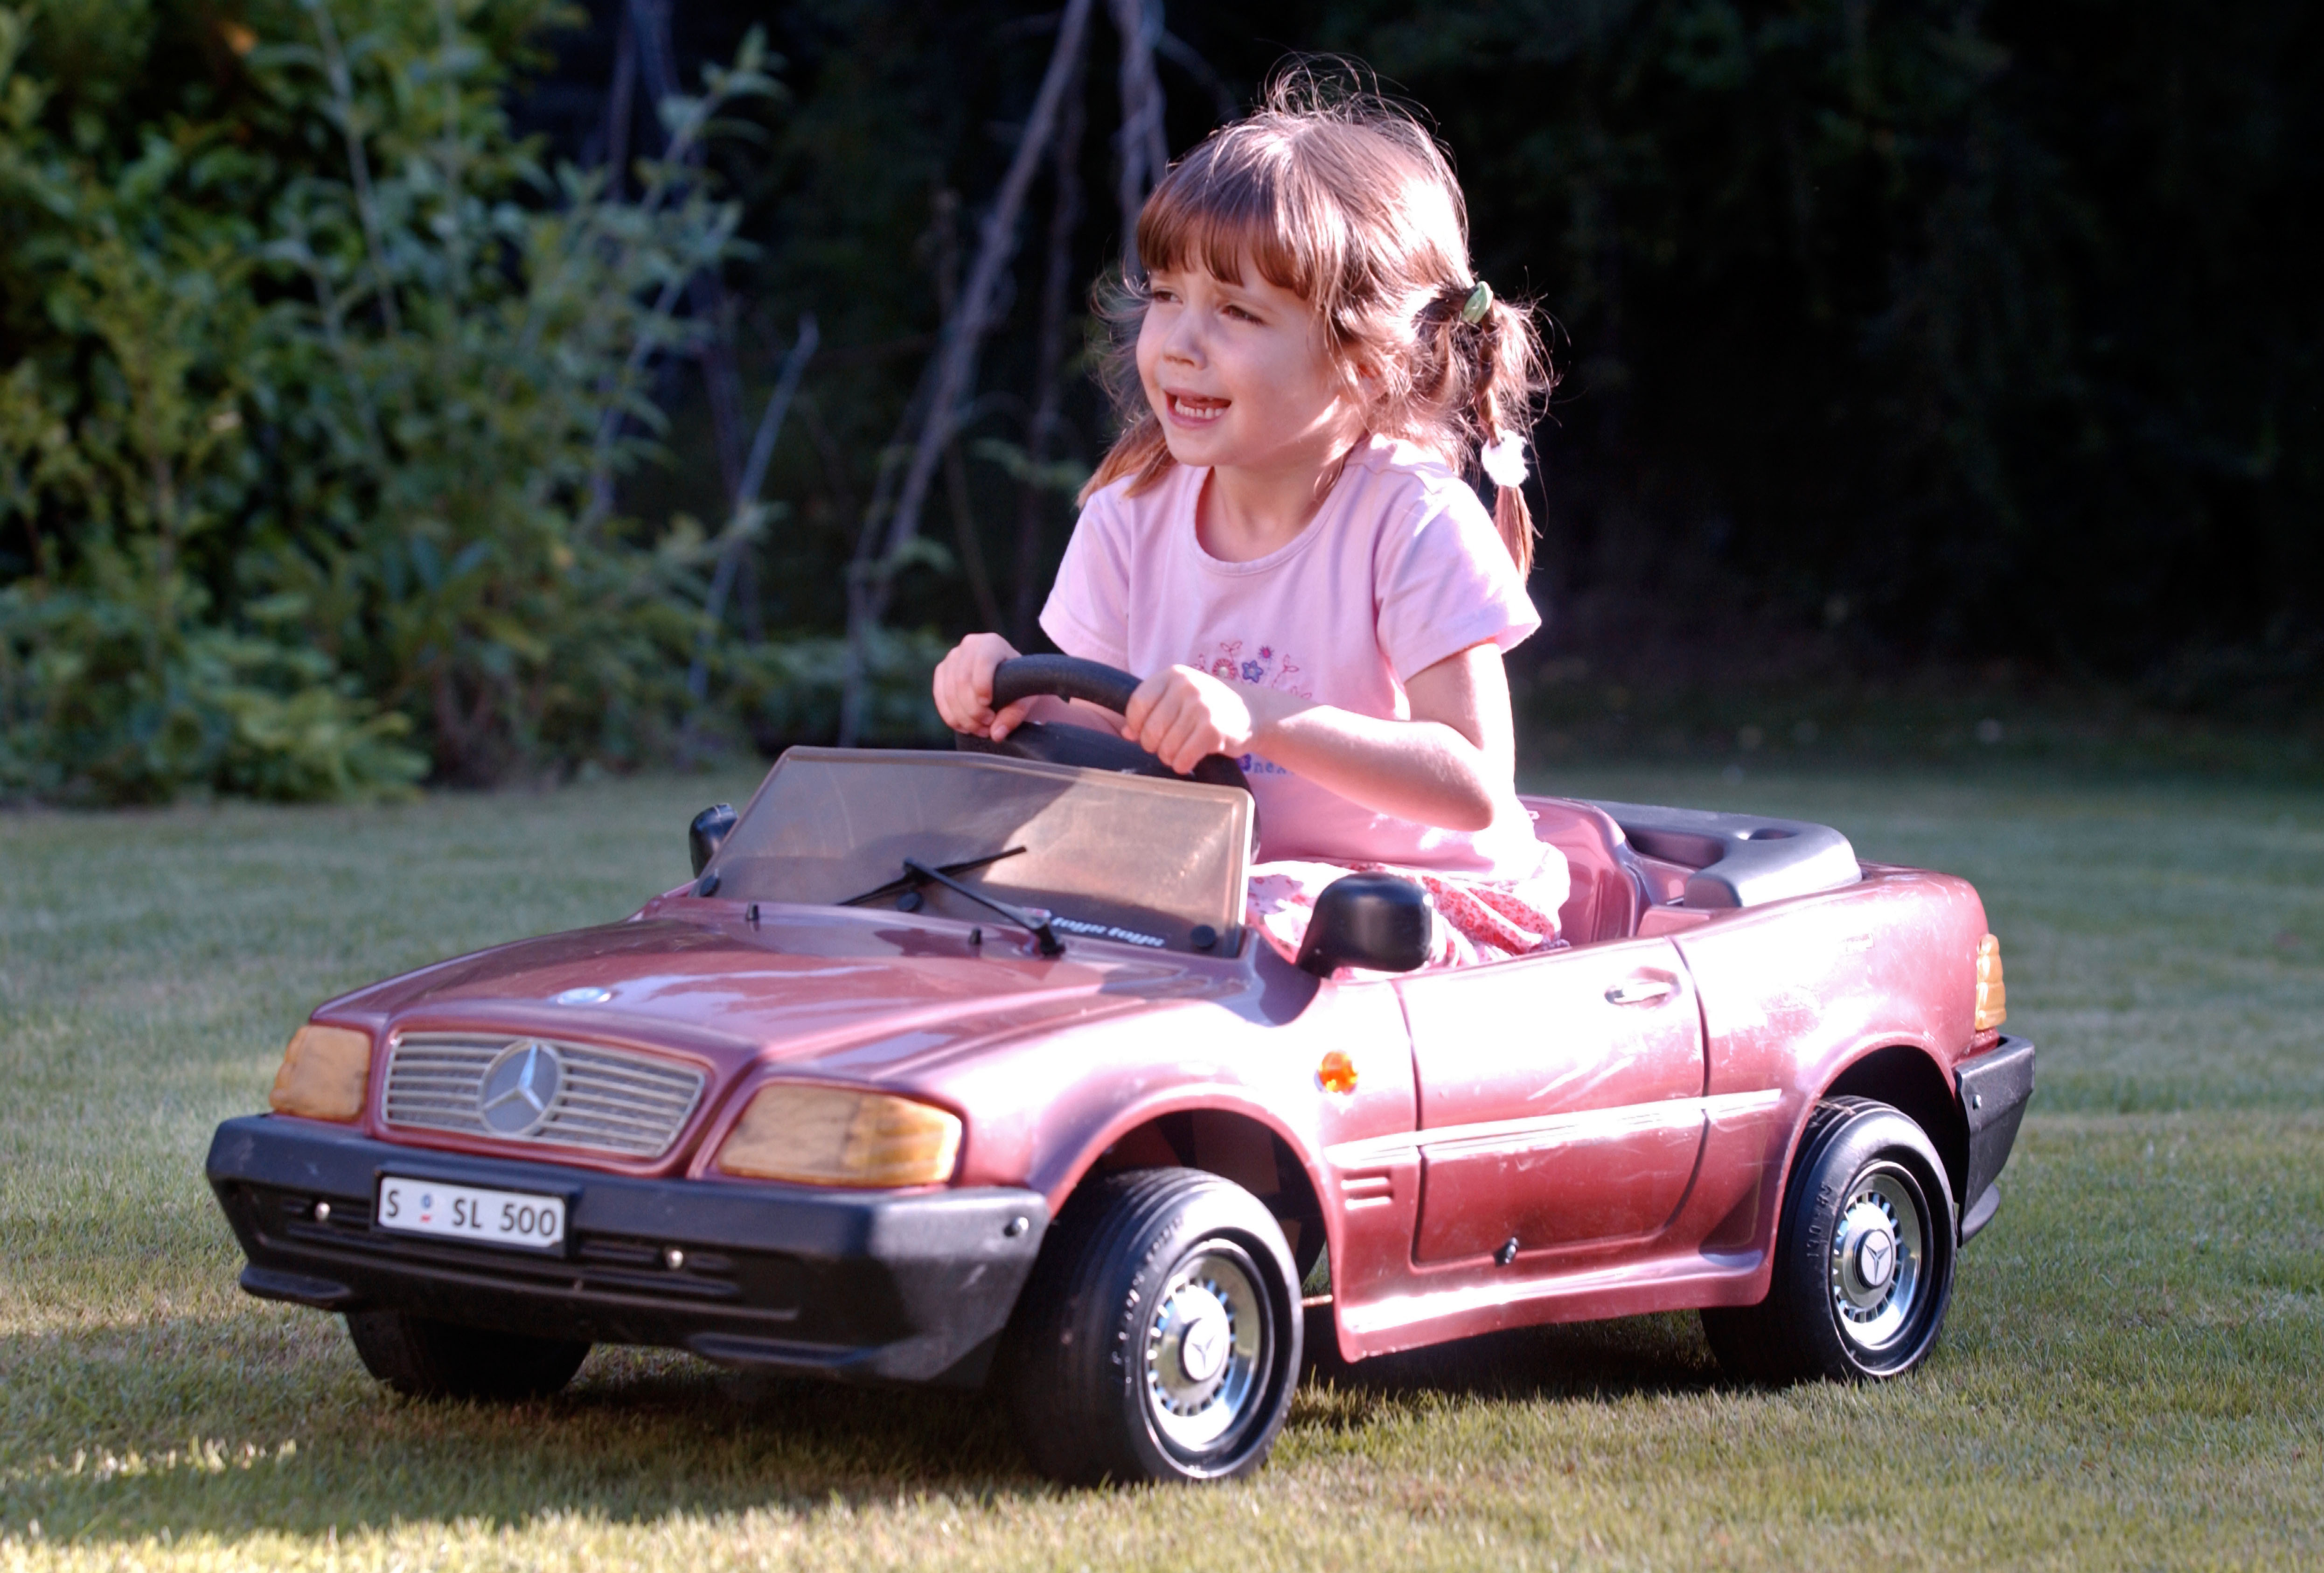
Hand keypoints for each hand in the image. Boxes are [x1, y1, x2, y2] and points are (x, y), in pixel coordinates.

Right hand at [931, 633, 1031, 738]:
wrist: (1008, 683)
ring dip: (963, 717)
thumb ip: (1015, 714)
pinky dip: (951, 717)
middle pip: (962, 680)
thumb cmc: (1019, 687)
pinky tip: (965, 728)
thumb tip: (996, 733)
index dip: (983, 685)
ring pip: (949, 692)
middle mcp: (969, 646)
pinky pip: (940, 697)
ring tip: (981, 730)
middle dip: (973, 710)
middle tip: (988, 726)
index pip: (983, 662)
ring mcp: (952, 658)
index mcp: (992, 644)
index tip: (988, 706)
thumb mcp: (1025, 699)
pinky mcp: (942, 672)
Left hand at [1120, 664, 1263, 774]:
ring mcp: (1201, 707)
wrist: (1252, 711)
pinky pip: (1184, 757)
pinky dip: (1182, 765)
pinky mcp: (1213, 729)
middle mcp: (1186, 687)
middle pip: (1150, 729)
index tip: (1142, 734)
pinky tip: (1188, 761)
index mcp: (1173, 675)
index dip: (1135, 725)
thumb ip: (1153, 710)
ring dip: (1169, 757)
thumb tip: (1126, 733)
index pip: (1138, 703)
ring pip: (1166, 747)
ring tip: (1178, 753)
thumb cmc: (1208, 706)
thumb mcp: (1180, 698)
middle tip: (1164, 747)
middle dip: (1153, 745)